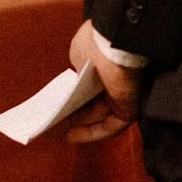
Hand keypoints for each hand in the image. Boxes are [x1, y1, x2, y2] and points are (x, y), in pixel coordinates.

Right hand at [64, 18, 142, 144]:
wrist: (114, 47)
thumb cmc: (95, 45)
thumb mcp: (78, 53)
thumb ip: (78, 67)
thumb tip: (76, 80)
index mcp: (105, 65)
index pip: (90, 86)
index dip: (75, 96)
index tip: (58, 106)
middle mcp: (115, 81)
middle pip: (94, 104)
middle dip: (74, 115)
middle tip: (54, 124)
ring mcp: (122, 97)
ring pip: (100, 117)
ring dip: (79, 127)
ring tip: (56, 133)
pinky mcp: (127, 111)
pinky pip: (109, 127)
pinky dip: (90, 133)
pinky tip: (71, 136)